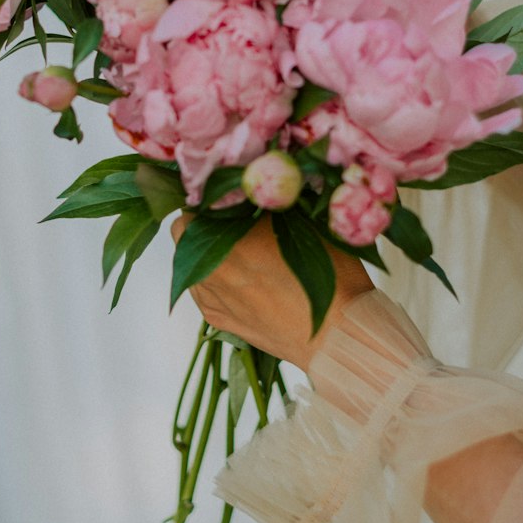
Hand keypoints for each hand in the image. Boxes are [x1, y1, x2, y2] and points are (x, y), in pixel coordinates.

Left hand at [170, 214, 372, 371]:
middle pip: (183, 233)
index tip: (227, 195)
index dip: (210, 196)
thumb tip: (255, 187)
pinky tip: (241, 277)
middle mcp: (209, 270)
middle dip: (202, 222)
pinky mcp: (218, 320)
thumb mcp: (308, 222)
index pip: (193, 204)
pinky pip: (202, 290)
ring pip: (188, 263)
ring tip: (240, 251)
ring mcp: (211, 298)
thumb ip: (271, 203)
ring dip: (205, 252)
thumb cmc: (331, 278)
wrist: (339, 335)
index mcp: (228, 239)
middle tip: (231, 219)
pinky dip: (214, 279)